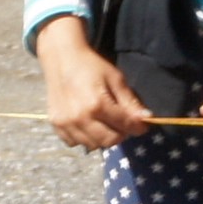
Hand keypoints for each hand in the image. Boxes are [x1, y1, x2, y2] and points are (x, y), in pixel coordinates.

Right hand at [33, 17, 149, 150]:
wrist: (61, 58)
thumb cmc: (91, 66)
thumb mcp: (115, 79)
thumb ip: (130, 101)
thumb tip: (146, 119)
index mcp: (97, 104)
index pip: (125, 126)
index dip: (137, 127)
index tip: (141, 125)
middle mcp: (80, 117)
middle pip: (109, 141)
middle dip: (120, 134)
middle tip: (121, 123)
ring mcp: (66, 123)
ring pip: (92, 144)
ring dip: (101, 137)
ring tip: (103, 123)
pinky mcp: (56, 124)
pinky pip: (74, 142)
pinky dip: (83, 137)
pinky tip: (86, 124)